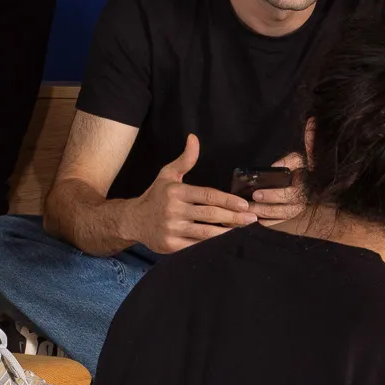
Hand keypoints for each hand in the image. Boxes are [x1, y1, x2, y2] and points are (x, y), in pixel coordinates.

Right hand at [132, 134, 254, 253]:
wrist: (133, 221)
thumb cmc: (155, 196)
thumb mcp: (167, 175)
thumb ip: (185, 160)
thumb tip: (193, 138)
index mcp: (176, 192)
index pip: (208, 195)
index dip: (228, 200)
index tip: (244, 204)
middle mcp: (173, 210)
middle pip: (210, 214)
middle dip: (234, 217)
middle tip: (251, 218)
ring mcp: (172, 229)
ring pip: (206, 232)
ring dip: (227, 232)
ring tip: (243, 230)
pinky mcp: (171, 245)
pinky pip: (197, 246)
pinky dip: (212, 244)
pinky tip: (225, 242)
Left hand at [251, 152, 305, 224]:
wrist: (310, 178)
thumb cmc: (302, 168)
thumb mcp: (298, 160)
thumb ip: (288, 161)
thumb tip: (275, 167)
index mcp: (302, 188)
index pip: (288, 195)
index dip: (272, 196)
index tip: (256, 194)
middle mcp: (301, 202)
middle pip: (282, 210)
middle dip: (263, 209)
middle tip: (248, 205)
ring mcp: (296, 210)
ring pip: (279, 217)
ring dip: (263, 215)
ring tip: (248, 211)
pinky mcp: (290, 214)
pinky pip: (279, 221)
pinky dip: (267, 221)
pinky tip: (256, 217)